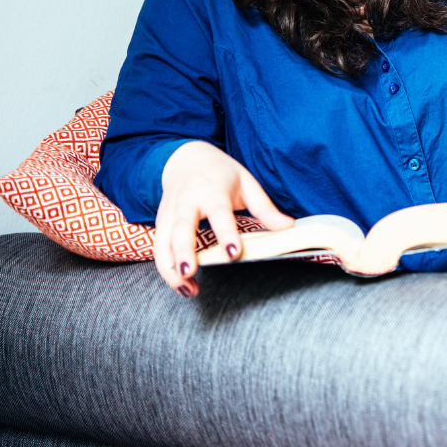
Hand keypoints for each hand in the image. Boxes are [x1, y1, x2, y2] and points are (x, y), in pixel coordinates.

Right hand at [156, 140, 292, 297]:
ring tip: (187, 288)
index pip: (218, 212)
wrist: (187, 158)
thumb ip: (265, 208)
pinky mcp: (161, 222)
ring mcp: (170, 211)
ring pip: (163, 241)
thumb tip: (288, 227)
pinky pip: (158, 247)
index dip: (226, 232)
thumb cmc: (221, 173)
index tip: (234, 253)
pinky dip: (165, 267)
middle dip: (183, 251)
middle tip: (189, 273)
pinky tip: (180, 283)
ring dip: (170, 267)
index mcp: (212, 189)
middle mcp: (187, 200)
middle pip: (182, 226)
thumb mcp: (247, 183)